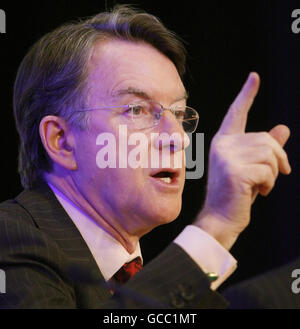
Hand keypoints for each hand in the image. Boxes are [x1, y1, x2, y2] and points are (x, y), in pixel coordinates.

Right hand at [195, 72, 290, 249]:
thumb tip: (284, 127)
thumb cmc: (236, 194)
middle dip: (278, 158)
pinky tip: (260, 191)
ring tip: (261, 186)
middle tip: (274, 176)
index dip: (247, 94)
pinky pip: (268, 169)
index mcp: (223, 142)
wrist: (221, 218)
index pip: (236, 113)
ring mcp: (226, 157)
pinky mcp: (234, 171)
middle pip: (265, 139)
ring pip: (269, 154)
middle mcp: (222, 145)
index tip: (254, 77)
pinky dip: (271, 183)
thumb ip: (266, 148)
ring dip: (273, 173)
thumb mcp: (252, 167)